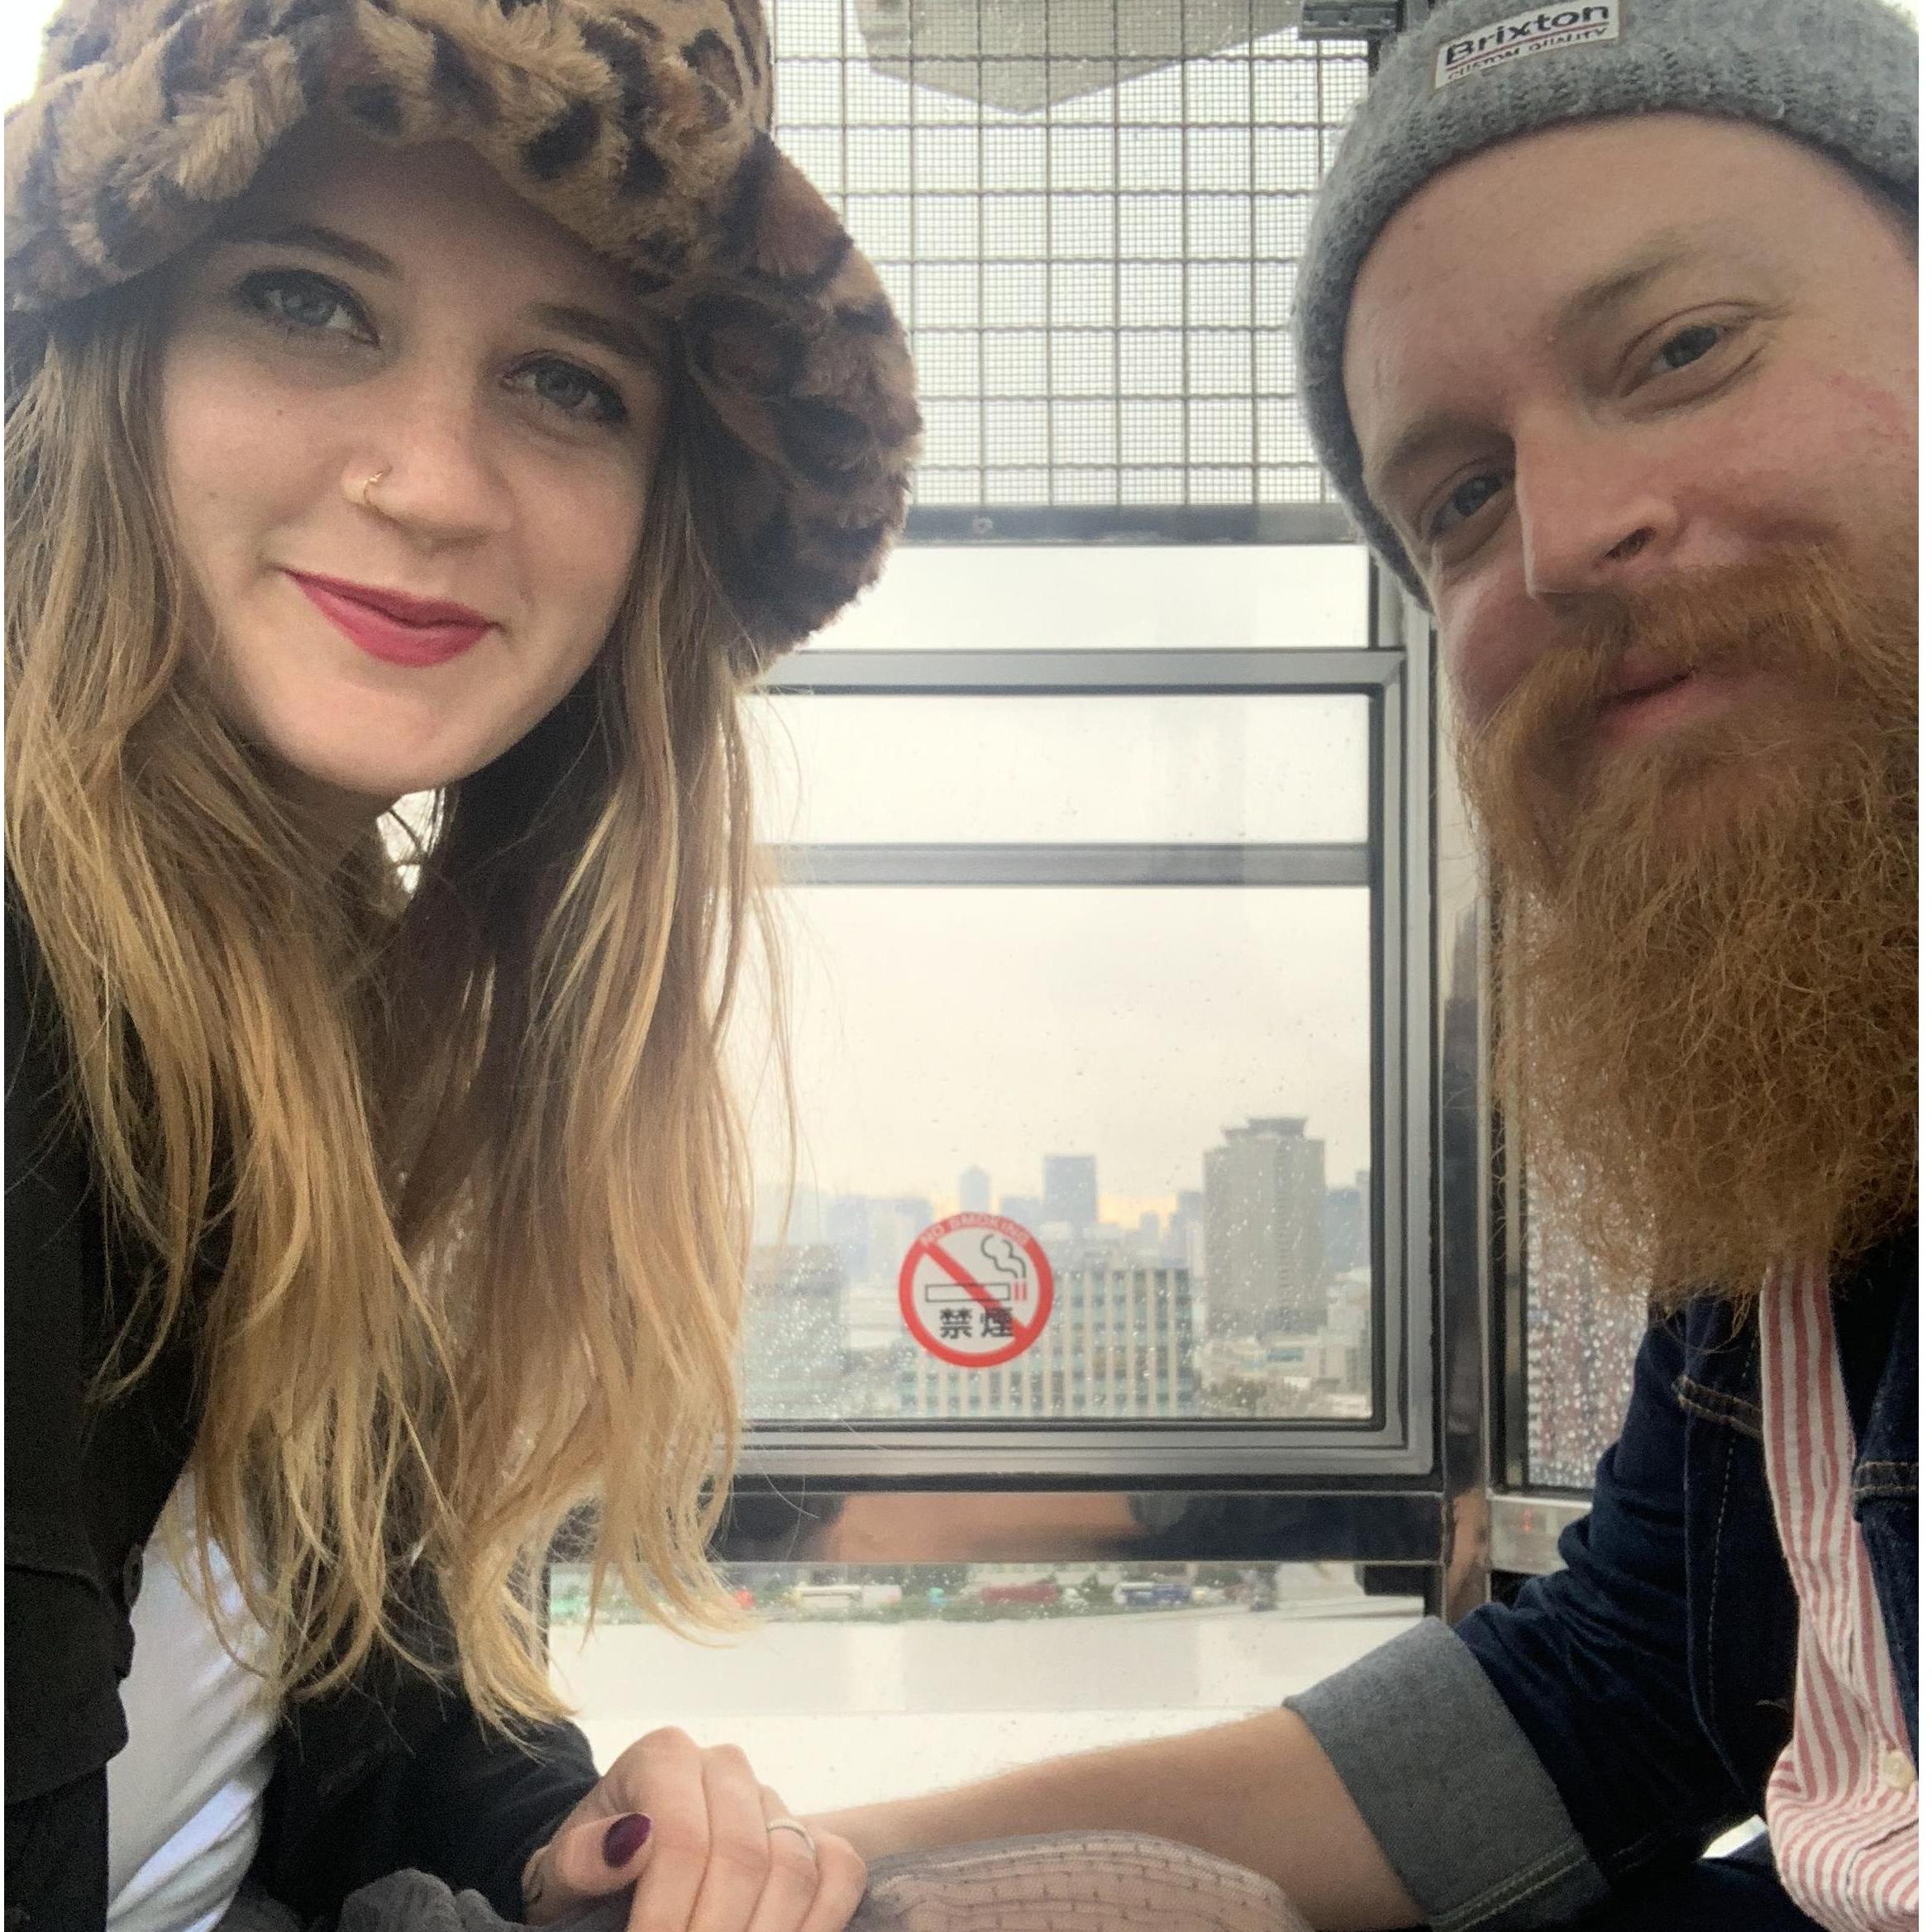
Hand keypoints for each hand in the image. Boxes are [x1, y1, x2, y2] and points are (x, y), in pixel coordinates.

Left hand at [520, 1727, 866, 1931]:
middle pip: (742, 1856)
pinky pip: (841, 1867)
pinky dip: (823, 1918)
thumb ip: (578, 1858)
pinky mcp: (809, 1832)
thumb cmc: (585, 1872)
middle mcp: (725, 1766)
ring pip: (794, 1865)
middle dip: (716, 1931)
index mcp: (663, 1757)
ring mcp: (772, 1799)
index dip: (667, 1914)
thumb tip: (630, 1841)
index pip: (682, 1837)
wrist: (616, 1869)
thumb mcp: (558, 1871)